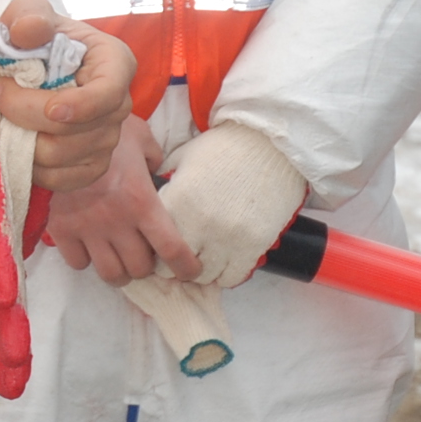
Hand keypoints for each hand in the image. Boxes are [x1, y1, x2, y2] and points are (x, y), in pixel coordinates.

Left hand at [0, 0, 133, 191]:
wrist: (30, 66)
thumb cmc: (35, 37)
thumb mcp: (29, 13)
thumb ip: (29, 14)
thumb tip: (31, 29)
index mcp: (114, 63)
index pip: (110, 93)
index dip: (82, 107)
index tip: (51, 110)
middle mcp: (119, 105)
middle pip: (78, 132)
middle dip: (28, 118)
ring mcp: (108, 139)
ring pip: (62, 158)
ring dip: (24, 142)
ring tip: (5, 116)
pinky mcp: (91, 165)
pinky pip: (61, 180)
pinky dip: (33, 168)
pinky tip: (19, 143)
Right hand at [48, 121, 201, 284]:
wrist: (58, 128)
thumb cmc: (103, 129)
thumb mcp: (141, 137)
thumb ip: (154, 158)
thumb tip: (157, 172)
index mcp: (141, 201)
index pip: (171, 248)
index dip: (185, 266)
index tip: (190, 271)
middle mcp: (117, 222)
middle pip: (140, 268)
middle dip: (147, 264)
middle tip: (145, 252)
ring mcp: (87, 229)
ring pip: (111, 274)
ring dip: (120, 270)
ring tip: (120, 258)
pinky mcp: (61, 229)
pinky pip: (78, 263)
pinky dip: (86, 260)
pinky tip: (89, 246)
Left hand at [153, 120, 307, 287]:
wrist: (269, 144)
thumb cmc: (224, 148)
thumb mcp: (185, 159)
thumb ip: (167, 186)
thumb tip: (151, 204)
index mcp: (178, 201)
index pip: (153, 244)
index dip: (153, 248)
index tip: (159, 246)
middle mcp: (199, 225)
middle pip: (173, 268)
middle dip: (173, 264)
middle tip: (180, 256)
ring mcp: (227, 238)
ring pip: (202, 277)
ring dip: (200, 270)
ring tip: (203, 257)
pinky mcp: (252, 246)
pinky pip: (230, 277)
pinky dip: (224, 273)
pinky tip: (224, 260)